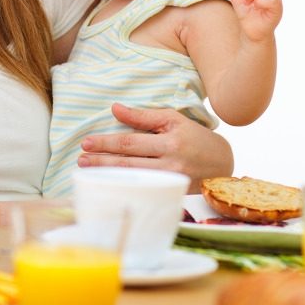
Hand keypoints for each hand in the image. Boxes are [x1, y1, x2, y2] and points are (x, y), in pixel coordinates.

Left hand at [77, 104, 233, 188]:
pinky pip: (144, 192)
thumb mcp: (172, 119)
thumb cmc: (195, 137)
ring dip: (109, 176)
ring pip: (134, 180)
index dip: (107, 143)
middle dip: (102, 162)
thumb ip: (142, 116)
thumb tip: (114, 109)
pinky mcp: (174, 196)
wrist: (223, 163)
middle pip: (129, 164)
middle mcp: (171, 165)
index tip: (87, 143)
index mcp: (170, 143)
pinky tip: (110, 186)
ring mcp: (172, 184)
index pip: (131, 143)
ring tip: (88, 171)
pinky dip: (125, 188)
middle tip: (81, 160)